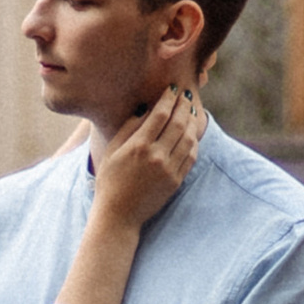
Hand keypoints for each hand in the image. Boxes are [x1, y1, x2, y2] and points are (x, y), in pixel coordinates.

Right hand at [92, 83, 203, 232]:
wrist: (118, 214)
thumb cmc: (110, 180)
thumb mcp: (112, 151)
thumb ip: (129, 128)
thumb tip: (146, 108)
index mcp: (138, 146)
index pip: (160, 114)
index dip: (168, 99)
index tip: (172, 89)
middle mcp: (156, 156)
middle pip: (178, 123)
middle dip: (184, 105)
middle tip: (186, 95)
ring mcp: (168, 170)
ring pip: (188, 139)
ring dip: (192, 122)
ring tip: (191, 111)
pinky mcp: (176, 181)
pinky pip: (190, 156)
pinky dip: (193, 141)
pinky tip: (191, 133)